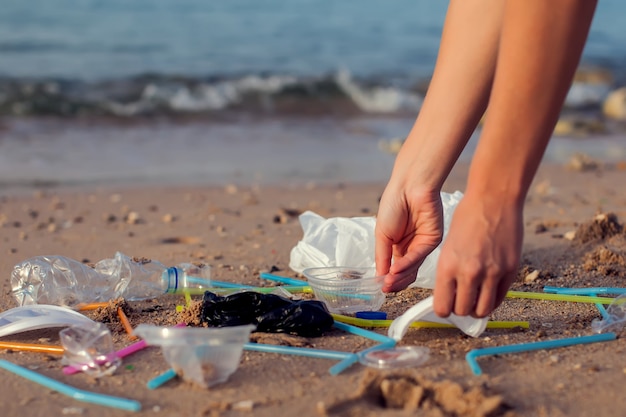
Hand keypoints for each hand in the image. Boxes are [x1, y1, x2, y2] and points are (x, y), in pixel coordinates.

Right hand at [375, 186, 443, 291]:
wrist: (408, 186)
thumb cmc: (393, 204)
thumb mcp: (382, 234)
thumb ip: (382, 257)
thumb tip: (380, 277)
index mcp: (398, 246)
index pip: (395, 270)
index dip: (388, 279)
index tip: (380, 286)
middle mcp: (411, 248)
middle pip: (405, 273)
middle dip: (394, 281)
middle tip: (385, 286)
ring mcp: (422, 245)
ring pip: (413, 268)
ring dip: (400, 276)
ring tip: (388, 280)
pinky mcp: (432, 240)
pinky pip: (419, 256)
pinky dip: (407, 264)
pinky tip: (396, 267)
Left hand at [432, 191, 522, 317]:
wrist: (493, 200)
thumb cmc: (467, 218)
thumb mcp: (448, 245)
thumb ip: (449, 271)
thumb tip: (450, 294)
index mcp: (448, 266)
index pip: (442, 307)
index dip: (443, 309)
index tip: (446, 304)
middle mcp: (469, 273)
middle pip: (462, 311)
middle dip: (460, 309)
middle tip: (462, 300)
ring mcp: (492, 273)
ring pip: (482, 310)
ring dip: (477, 308)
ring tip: (476, 299)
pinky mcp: (510, 270)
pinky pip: (500, 298)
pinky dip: (493, 299)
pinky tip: (489, 291)